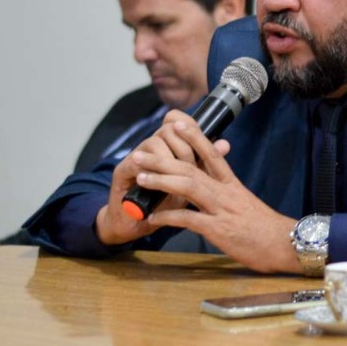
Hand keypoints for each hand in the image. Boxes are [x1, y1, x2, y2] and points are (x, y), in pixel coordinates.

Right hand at [95, 109, 204, 244]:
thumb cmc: (164, 203)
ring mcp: (136, 156)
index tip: (200, 139)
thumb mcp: (189, 184)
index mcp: (168, 146)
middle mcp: (151, 146)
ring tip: (174, 177)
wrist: (135, 225)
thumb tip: (225, 144)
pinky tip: (155, 180)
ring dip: (169, 159)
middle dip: (185, 147)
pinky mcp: (122, 170)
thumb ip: (205, 164)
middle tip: (191, 167)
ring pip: (155, 142)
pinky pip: (137, 161)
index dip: (189, 125)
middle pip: (169, 129)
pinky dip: (150, 170)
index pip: (177, 120)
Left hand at [135, 112, 300, 273]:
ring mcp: (222, 210)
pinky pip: (189, 220)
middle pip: (192, 167)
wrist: (286, 244)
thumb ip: (228, 192)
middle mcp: (226, 192)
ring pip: (189, 186)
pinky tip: (153, 218)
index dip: (193, 136)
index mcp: (232, 184)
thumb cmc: (265, 227)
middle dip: (164, 158)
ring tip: (140, 176)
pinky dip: (169, 217)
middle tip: (140, 152)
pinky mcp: (219, 230)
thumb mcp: (246, 203)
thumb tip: (215, 184)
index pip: (211, 153)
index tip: (175, 124)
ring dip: (162, 180)